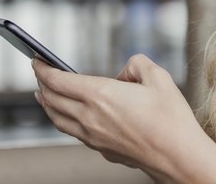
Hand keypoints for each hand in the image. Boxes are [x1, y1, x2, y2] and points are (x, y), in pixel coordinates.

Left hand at [33, 54, 215, 183]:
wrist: (178, 156)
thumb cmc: (171, 119)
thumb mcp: (158, 76)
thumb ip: (137, 64)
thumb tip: (125, 71)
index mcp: (100, 95)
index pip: (58, 80)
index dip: (43, 68)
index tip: (36, 59)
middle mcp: (90, 118)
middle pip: (51, 99)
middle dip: (42, 83)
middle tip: (39, 72)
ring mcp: (93, 137)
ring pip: (57, 119)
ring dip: (46, 104)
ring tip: (42, 94)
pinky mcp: (101, 150)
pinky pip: (72, 132)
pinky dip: (62, 119)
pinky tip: (68, 116)